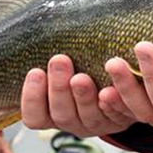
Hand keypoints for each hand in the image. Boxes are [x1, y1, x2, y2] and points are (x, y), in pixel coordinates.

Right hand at [20, 55, 136, 137]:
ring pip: (88, 116)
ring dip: (83, 96)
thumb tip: (39, 29)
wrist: (120, 81)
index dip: (32, 98)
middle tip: (59, 61)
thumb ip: (53, 60)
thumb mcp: (63, 65)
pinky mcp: (120, 119)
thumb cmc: (82, 65)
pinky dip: (112, 103)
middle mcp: (73, 121)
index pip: (34, 116)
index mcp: (52, 113)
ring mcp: (96, 123)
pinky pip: (116, 114)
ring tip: (82, 77)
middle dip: (59, 88)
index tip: (35, 71)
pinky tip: (109, 90)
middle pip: (61, 115)